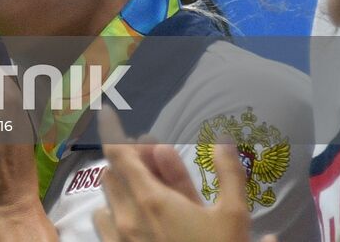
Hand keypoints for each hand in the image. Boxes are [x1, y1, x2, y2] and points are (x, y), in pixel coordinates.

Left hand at [93, 109, 271, 241]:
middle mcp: (126, 214)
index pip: (118, 152)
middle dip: (130, 161)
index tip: (107, 111)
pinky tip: (136, 217)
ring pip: (107, 196)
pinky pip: (104, 222)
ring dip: (122, 186)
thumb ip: (229, 175)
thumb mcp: (235, 217)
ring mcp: (119, 236)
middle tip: (154, 161)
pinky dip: (114, 211)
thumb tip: (223, 140)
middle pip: (113, 171)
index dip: (111, 129)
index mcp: (150, 198)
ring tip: (148, 189)